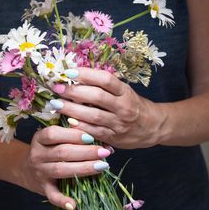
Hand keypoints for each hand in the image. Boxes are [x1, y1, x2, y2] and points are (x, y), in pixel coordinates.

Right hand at [18, 125, 110, 209]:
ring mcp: (40, 172)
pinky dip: (62, 201)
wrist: (26, 169)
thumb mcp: (55, 139)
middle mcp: (37, 155)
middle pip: (62, 152)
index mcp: (39, 138)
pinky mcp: (43, 188)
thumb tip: (102, 142)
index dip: (73, 135)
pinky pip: (52, 196)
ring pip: (61, 170)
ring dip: (83, 168)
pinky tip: (74, 204)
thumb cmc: (49, 149)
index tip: (91, 137)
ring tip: (102, 166)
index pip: (54, 134)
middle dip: (85, 152)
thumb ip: (74, 136)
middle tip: (104, 152)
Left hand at [51, 68, 166, 148]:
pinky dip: (79, 126)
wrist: (152, 127)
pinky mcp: (114, 138)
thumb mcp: (125, 91)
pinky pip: (94, 131)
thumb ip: (106, 85)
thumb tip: (79, 75)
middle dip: (74, 91)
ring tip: (56, 104)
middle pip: (96, 96)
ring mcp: (119, 123)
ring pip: (93, 115)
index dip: (86, 74)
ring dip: (72, 109)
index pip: (105, 79)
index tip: (69, 72)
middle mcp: (123, 107)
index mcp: (125, 91)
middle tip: (57, 88)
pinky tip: (67, 121)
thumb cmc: (133, 105)